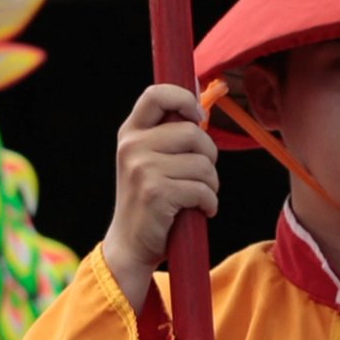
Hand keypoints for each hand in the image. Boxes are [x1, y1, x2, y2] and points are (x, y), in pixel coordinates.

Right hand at [100, 84, 219, 311]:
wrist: (129, 244)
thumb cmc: (149, 200)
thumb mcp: (150, 160)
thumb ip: (168, 134)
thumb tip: (199, 102)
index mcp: (130, 134)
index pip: (156, 94)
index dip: (184, 99)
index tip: (196, 118)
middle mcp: (131, 146)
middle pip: (193, 132)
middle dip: (208, 156)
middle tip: (198, 175)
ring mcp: (141, 169)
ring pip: (203, 163)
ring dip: (210, 184)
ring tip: (195, 196)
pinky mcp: (156, 192)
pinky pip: (202, 189)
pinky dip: (208, 203)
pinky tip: (197, 211)